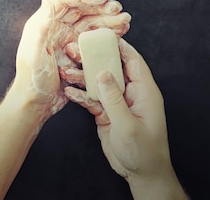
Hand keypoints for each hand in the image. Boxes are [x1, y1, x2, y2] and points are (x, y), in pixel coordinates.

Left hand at [11, 0, 130, 116]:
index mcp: (44, 24)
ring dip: (108, 20)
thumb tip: (47, 1)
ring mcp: (66, 40)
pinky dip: (107, 35)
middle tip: (119, 10)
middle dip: (101, 8)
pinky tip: (120, 34)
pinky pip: (94, 40)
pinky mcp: (75, 53)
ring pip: (90, 24)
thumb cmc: (32, 80)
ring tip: (125, 21)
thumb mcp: (35, 53)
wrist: (36, 103)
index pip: (64, 1)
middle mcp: (55, 29)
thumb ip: (40, 28)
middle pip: (81, 10)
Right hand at [63, 39, 179, 186]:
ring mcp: (118, 103)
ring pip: (98, 83)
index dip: (119, 47)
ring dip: (82, 77)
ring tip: (65, 70)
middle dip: (93, 59)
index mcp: (144, 92)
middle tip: (75, 49)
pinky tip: (68, 91)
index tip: (102, 35)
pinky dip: (80, 95)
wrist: (141, 174)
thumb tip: (102, 73)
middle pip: (111, 69)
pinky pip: (92, 99)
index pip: (133, 61)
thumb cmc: (143, 152)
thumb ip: (113, 98)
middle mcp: (131, 93)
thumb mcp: (128, 124)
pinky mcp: (107, 113)